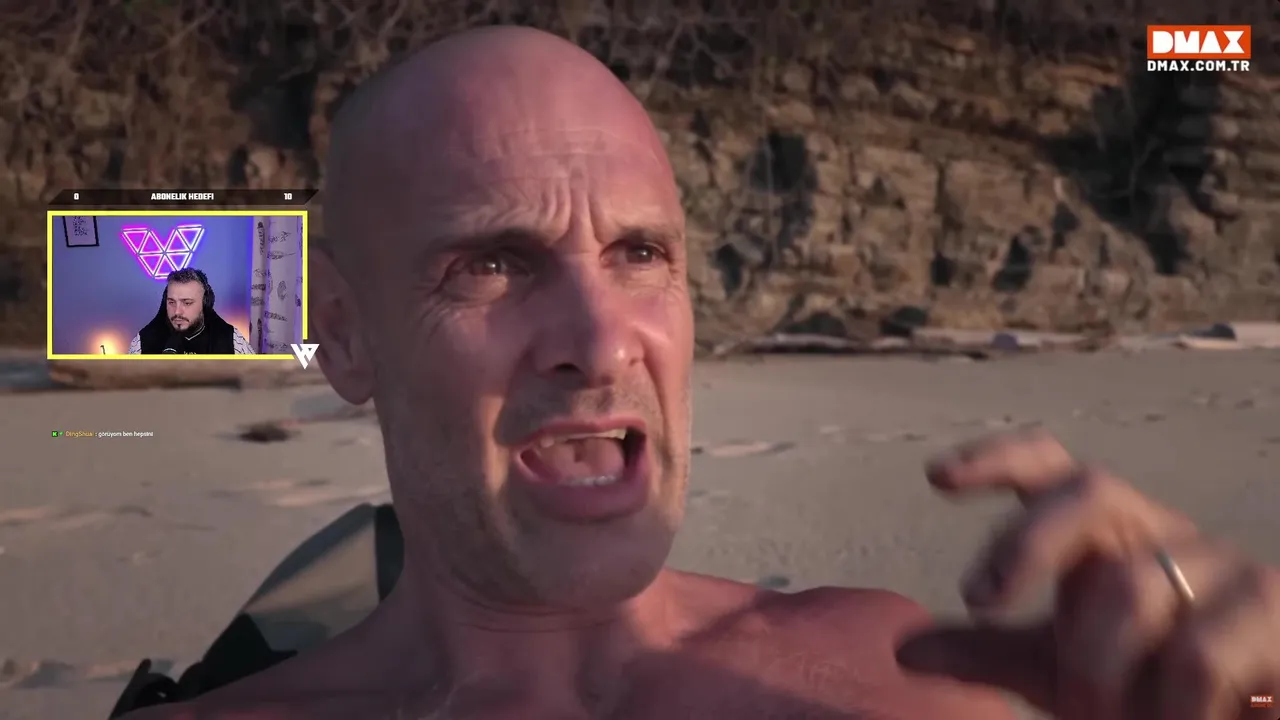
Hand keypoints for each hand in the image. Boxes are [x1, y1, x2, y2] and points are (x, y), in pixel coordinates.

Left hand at [896, 430, 1279, 719]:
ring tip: (1110, 717)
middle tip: (986, 605)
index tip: (935, 477)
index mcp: (1109, 537)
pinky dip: (1171, 708)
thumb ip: (990, 653)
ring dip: (1101, 668)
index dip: (998, 457)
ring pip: (1136, 588)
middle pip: (1091, 492)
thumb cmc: (1149, 688)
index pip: (1054, 469)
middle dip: (1029, 545)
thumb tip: (904, 649)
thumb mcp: (1059, 671)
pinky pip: (1200, 656)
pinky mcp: (1278, 612)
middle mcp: (1166, 532)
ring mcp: (1230, 567)